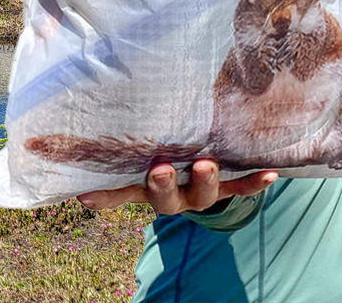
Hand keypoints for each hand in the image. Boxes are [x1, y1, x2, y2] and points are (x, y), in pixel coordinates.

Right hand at [75, 159, 278, 215]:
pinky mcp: (226, 188)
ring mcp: (198, 194)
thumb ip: (109, 150)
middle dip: (163, 184)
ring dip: (205, 181)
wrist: (195, 167)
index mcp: (143, 188)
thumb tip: (71, 143)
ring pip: (203, 194)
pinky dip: (254, 183)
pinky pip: (240, 190)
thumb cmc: (156, 152)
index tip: (85, 196)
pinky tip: (270, 173)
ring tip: (206, 164)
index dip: (104, 198)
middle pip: (164, 198)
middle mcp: (171, 196)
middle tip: (159, 169)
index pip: (118, 194)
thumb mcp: (132, 154)